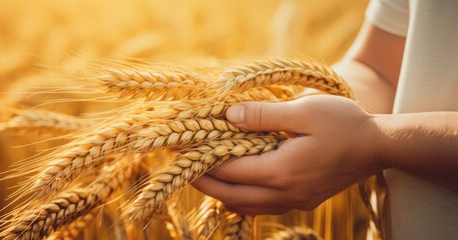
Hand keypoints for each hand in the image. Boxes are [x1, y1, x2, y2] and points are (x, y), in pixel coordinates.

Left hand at [192, 95, 385, 214]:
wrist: (379, 147)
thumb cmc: (343, 123)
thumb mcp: (303, 111)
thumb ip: (262, 116)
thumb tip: (227, 116)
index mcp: (281, 170)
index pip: (228, 170)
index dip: (200, 161)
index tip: (180, 150)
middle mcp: (284, 193)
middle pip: (231, 195)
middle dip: (203, 183)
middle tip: (182, 169)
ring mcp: (295, 201)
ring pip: (246, 206)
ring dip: (223, 194)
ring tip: (206, 177)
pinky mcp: (303, 201)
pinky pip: (263, 207)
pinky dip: (243, 199)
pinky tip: (239, 186)